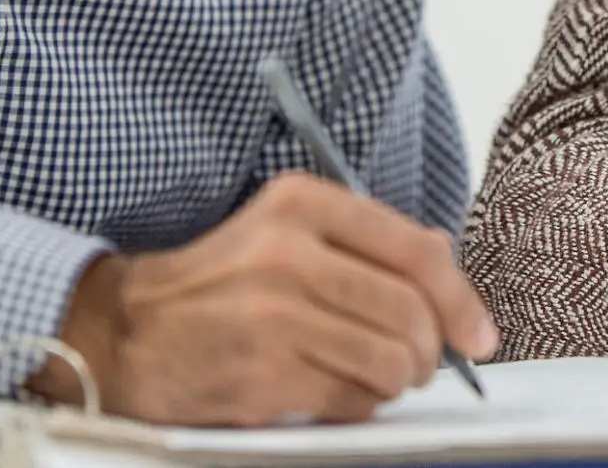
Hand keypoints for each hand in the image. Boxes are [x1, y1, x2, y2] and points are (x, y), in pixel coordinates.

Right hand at [30, 173, 498, 425]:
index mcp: (301, 204)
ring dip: (401, 380)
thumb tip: (448, 273)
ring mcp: (273, 317)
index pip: (415, 249)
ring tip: (386, 378)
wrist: (128, 329)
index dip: (461, 298)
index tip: (479, 333)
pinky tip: (342, 392)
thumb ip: (364, 242)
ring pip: (388, 359)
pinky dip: (362, 404)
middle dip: (431, 349)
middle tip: (424, 364)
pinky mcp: (262, 375)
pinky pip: (351, 399)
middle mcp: (288, 253)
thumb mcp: (285, 231)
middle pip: (409, 311)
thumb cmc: (220, 282)